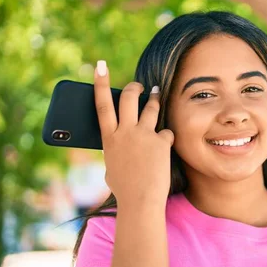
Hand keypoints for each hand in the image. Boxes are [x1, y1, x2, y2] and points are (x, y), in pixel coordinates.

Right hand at [94, 60, 173, 208]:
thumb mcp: (111, 167)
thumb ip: (115, 150)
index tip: (99, 66)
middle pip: (128, 98)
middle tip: (138, 85)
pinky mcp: (161, 142)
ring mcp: (144, 135)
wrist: (140, 200)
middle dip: (133, 87)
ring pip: (150, 108)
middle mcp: (125, 132)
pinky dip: (166, 139)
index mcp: (109, 138)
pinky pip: (166, 133)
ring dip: (154, 100)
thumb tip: (117, 144)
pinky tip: (165, 147)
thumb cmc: (124, 188)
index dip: (100, 83)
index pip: (102, 104)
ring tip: (156, 95)